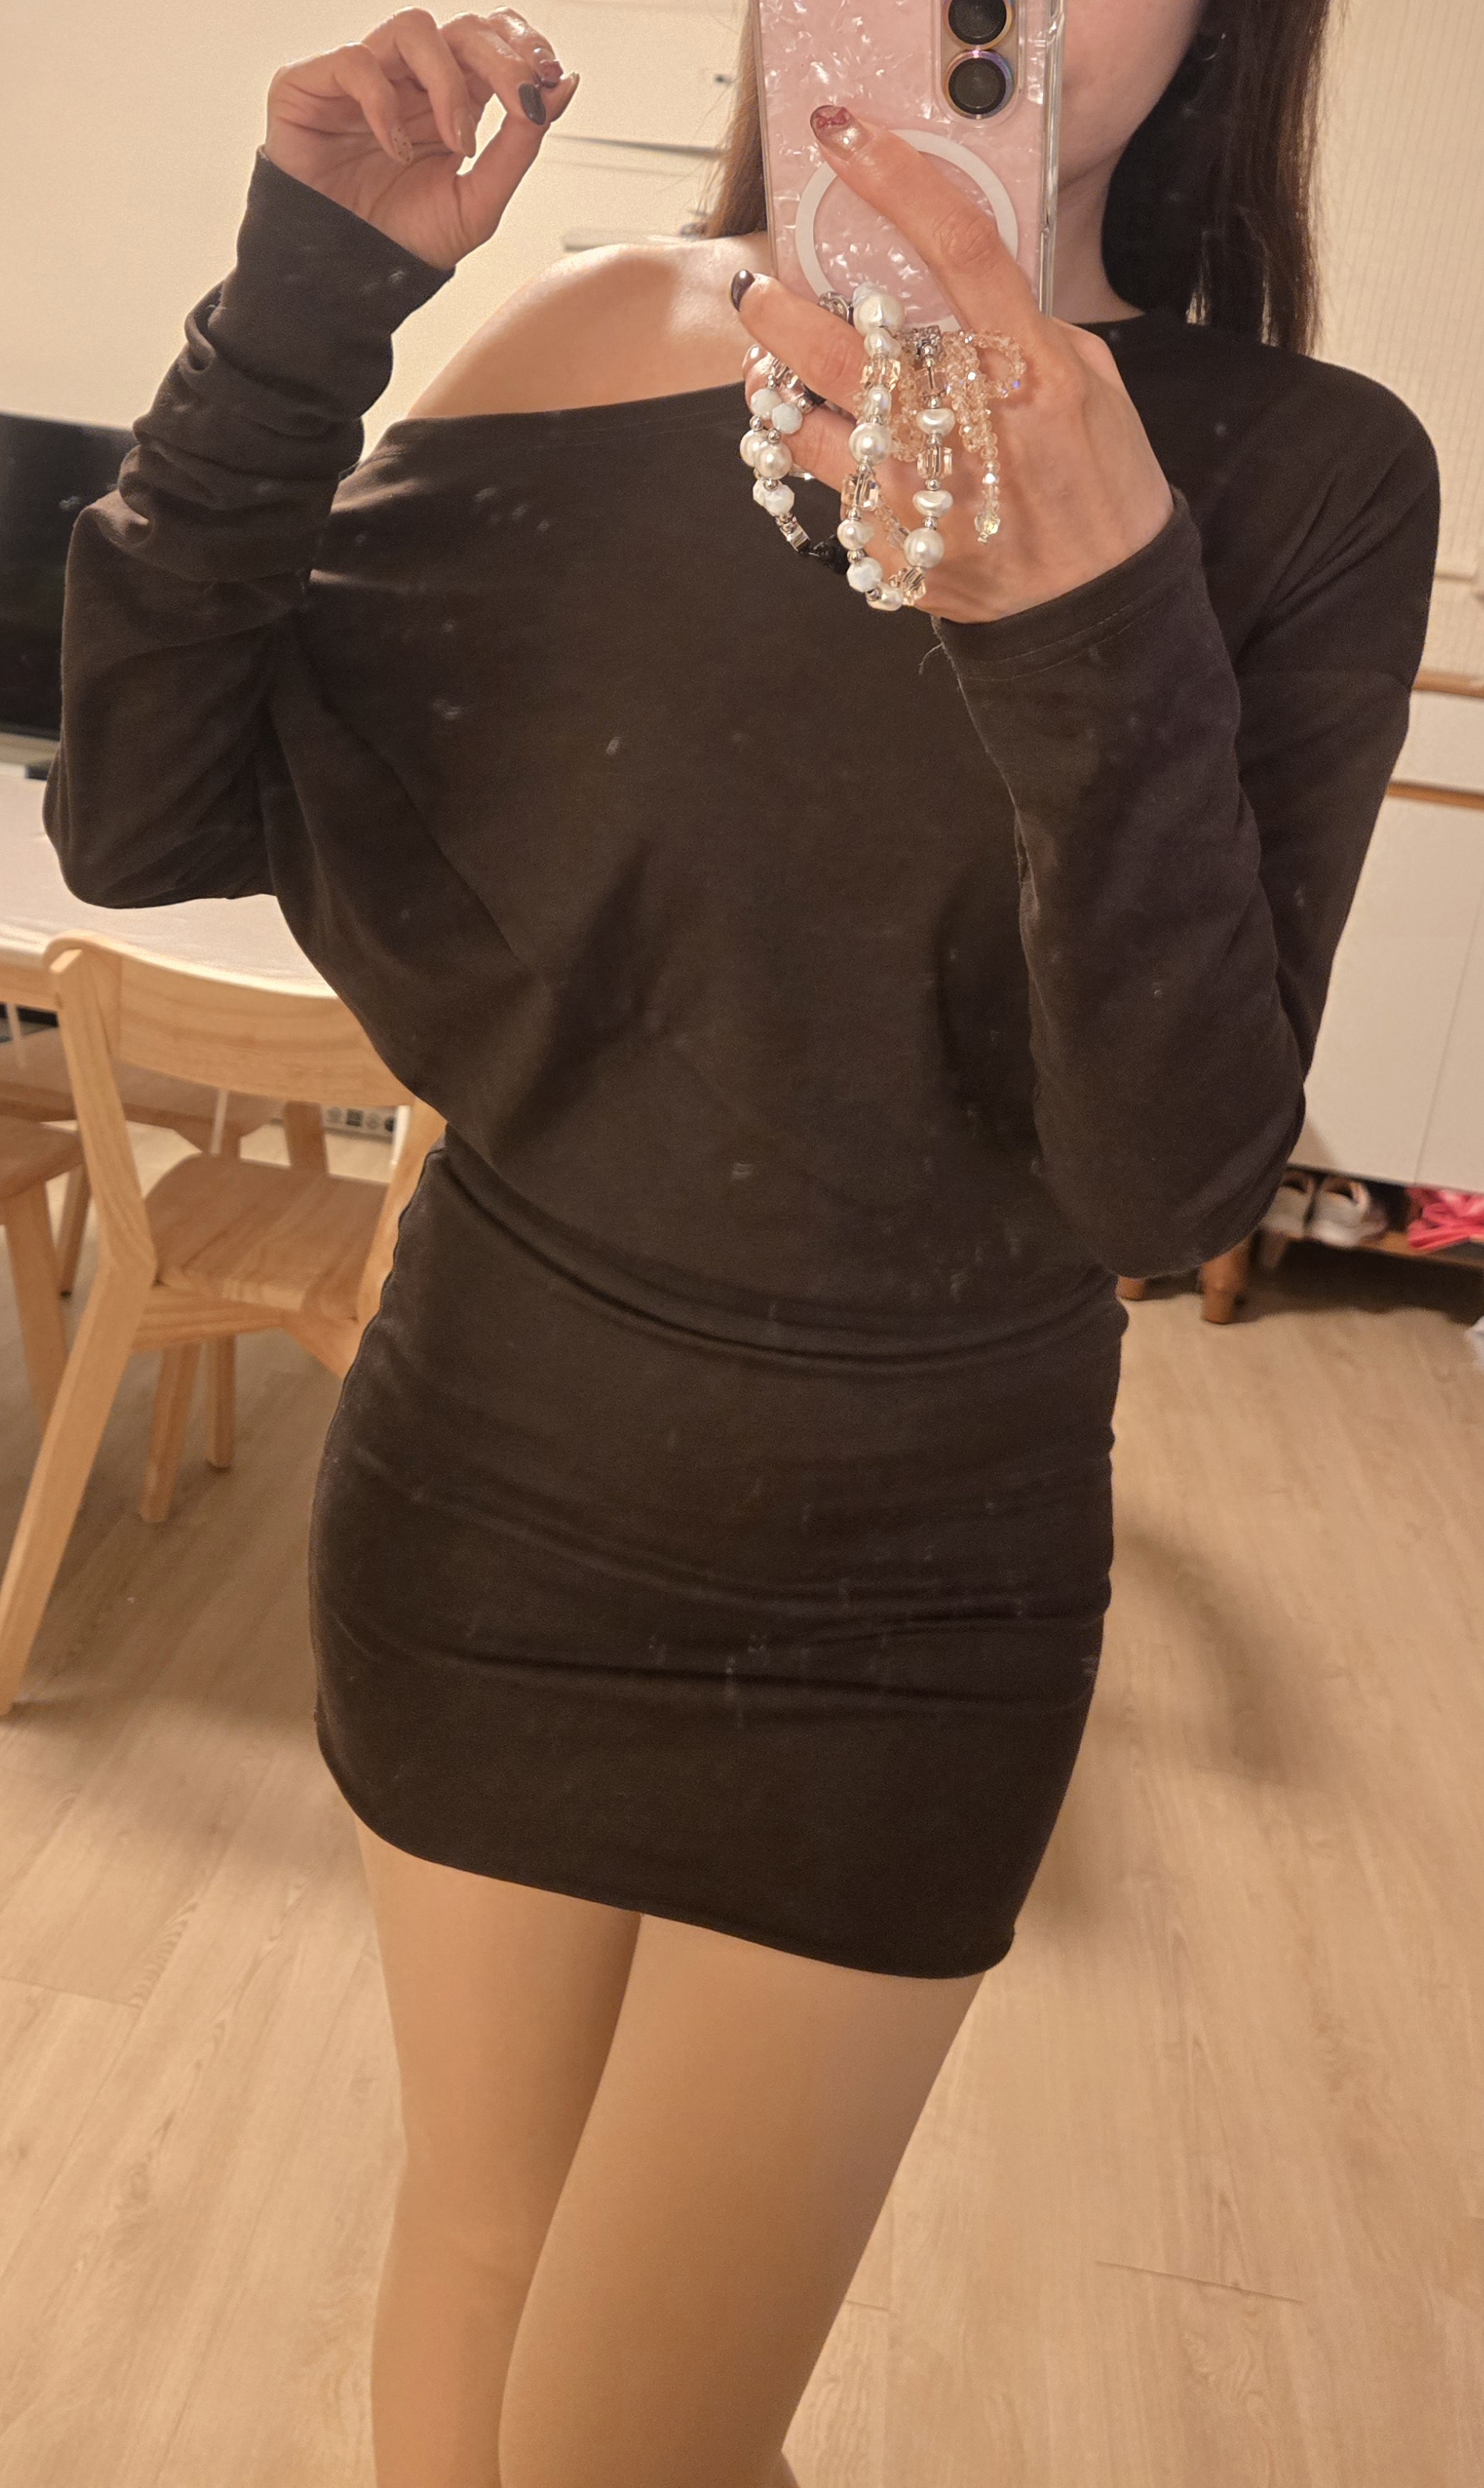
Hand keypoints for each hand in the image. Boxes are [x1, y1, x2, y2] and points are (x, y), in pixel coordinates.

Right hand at [263, 9, 577, 270]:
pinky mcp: (312, 84)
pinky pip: (356, 63)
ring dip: (448, 83)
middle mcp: (410, 80)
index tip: (550, 76)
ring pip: (414, 28)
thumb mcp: (479, 202)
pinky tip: (397, 149)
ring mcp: (363, 77)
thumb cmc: (404, 240)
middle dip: (501, 57)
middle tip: (520, 98)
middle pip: (463, 27)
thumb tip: (564, 85)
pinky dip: (384, 104)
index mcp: (451, 100)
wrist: (347, 279)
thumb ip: (520, 146)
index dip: (522, 45)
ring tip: (455, 142)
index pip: (491, 39)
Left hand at [737, 109, 1173, 625]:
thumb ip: (1018, 328)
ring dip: (773, 391)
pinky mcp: (894, 549)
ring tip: (767, 371)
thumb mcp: (1087, 382)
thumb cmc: (1098, 481)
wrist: (1097, 603)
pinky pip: (825, 490)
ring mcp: (923, 498)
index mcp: (1030, 371)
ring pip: (809, 427)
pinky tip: (818, 442)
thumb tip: (945, 284)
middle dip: (780, 312)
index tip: (845, 139)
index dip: (895, 182)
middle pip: (843, 351)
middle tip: (756, 291)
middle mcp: (969, 431)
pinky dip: (812, 457)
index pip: (957, 249)